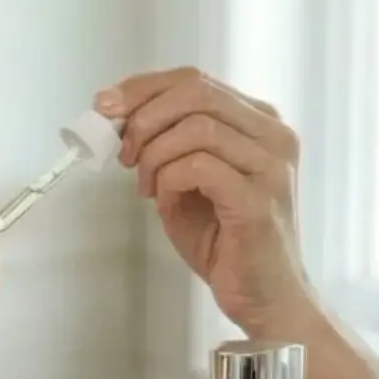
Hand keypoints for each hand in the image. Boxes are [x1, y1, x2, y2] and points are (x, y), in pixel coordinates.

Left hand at [96, 68, 314, 337]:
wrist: (264, 298)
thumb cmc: (226, 242)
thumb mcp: (188, 182)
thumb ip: (166, 146)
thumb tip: (117, 118)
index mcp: (258, 123)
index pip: (196, 80)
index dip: (143, 88)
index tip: (105, 106)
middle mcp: (273, 136)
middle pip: (197, 92)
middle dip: (145, 116)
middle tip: (122, 151)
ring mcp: (271, 166)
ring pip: (197, 127)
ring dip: (155, 154)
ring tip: (146, 187)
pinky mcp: (259, 200)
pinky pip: (200, 167)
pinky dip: (169, 179)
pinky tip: (164, 200)